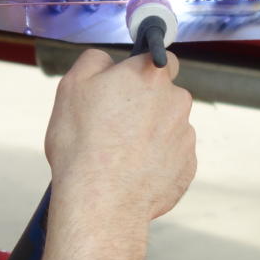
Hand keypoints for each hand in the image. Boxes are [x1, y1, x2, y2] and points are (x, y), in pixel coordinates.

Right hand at [44, 49, 196, 222]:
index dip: (144, 71)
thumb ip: (95, 61)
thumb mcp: (72, 86)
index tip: (129, 86)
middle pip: (165, 96)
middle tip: (114, 126)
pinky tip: (130, 172)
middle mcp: (176, 102)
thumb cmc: (83, 144)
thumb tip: (108, 61)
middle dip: (145, 107)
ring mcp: (185, 136)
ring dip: (149, 135)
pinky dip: (155, 162)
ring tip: (119, 155)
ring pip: (168, 128)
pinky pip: (171, 157)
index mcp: (151, 75)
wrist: (100, 201)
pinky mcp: (187, 167)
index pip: (163, 59)